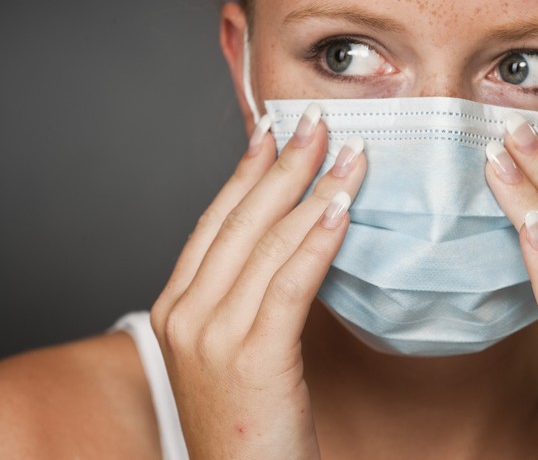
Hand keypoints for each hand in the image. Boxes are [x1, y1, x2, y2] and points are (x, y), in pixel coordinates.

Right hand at [150, 108, 366, 459]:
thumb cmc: (251, 426)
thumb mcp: (238, 352)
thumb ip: (250, 298)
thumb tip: (292, 243)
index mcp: (177, 308)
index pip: (215, 222)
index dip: (246, 172)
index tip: (274, 132)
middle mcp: (186, 315)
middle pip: (240, 221)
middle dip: (284, 165)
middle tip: (319, 123)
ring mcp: (212, 337)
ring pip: (268, 244)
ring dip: (313, 191)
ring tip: (349, 155)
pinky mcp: (252, 359)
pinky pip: (289, 284)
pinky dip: (317, 241)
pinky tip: (342, 209)